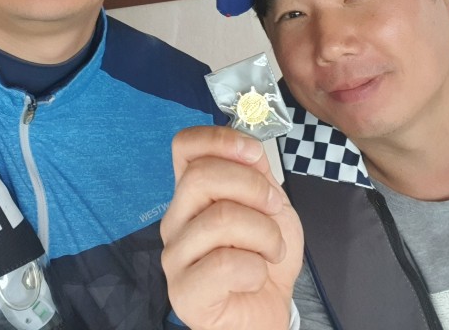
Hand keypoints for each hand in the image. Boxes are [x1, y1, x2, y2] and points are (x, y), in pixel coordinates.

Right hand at [161, 125, 303, 329]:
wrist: (270, 310)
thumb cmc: (264, 257)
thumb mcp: (270, 204)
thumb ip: (256, 172)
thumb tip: (247, 145)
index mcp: (193, 193)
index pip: (184, 145)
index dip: (220, 139)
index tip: (254, 154)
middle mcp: (176, 219)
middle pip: (201, 176)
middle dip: (254, 188)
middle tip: (274, 210)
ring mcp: (175, 256)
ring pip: (220, 219)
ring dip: (264, 234)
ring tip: (272, 251)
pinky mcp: (183, 292)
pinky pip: (223, 264)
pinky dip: (255, 269)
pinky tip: (255, 277)